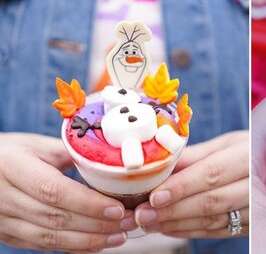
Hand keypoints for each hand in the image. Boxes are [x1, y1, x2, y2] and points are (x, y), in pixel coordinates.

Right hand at [0, 133, 135, 251]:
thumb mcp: (37, 145)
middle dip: (98, 224)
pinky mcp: (8, 235)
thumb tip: (111, 161)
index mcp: (12, 167)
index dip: (88, 203)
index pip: (54, 190)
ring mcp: (3, 220)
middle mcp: (3, 196)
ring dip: (90, 240)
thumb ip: (72, 153)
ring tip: (120, 235)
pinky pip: (44, 246)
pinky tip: (98, 243)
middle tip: (129, 221)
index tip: (117, 208)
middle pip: (56, 217)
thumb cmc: (11, 153)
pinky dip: (74, 247)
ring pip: (51, 237)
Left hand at [135, 131, 248, 237]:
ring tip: (148, 222)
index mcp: (247, 157)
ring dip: (176, 223)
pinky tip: (167, 228)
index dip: (182, 187)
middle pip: (210, 201)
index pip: (211, 173)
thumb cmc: (249, 149)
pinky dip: (190, 231)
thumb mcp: (227, 143)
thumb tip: (158, 163)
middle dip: (172, 210)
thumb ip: (194, 154)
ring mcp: (254, 209)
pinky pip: (217, 232)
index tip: (154, 196)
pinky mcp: (250, 225)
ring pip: (212, 221)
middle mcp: (254, 185)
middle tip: (142, 214)